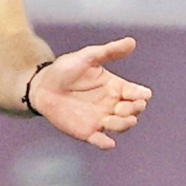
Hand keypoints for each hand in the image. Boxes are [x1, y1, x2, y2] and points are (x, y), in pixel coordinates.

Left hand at [29, 37, 152, 149]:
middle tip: (124, 106)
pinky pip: (100, 141)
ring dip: (122, 125)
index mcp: (116, 87)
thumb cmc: (66, 69)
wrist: (42, 86)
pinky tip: (108, 142)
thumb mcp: (88, 57)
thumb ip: (109, 51)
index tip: (142, 95)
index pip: (137, 94)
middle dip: (133, 110)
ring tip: (111, 119)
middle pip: (133, 112)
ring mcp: (101, 119)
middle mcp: (112, 104)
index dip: (142, 96)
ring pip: (121, 126)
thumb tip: (132, 42)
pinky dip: (106, 143)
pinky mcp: (87, 131)